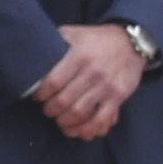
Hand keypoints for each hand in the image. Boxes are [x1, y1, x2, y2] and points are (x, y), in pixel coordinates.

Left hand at [29, 23, 143, 140]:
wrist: (131, 43)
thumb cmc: (97, 39)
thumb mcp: (75, 33)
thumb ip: (55, 41)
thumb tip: (31, 50)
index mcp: (79, 55)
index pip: (53, 82)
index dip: (41, 94)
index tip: (38, 97)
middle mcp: (93, 72)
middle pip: (63, 101)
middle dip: (50, 110)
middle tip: (48, 109)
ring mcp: (107, 86)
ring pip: (79, 113)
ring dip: (64, 121)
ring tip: (60, 120)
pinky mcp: (118, 97)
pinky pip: (100, 120)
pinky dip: (86, 129)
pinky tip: (77, 130)